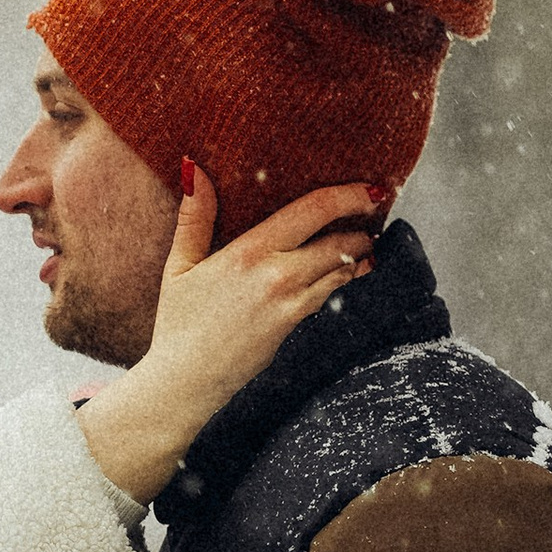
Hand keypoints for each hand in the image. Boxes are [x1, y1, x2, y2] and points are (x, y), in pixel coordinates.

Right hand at [76, 166, 381, 504]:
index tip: (369, 187)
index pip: (313, 210)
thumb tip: (192, 169)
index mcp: (249, 251)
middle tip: (372, 213)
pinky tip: (350, 271)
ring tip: (365, 241)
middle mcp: (278, 275)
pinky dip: (347, 278)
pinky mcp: (297, 326)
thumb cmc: (178, 323)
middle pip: (340, 239)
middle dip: (362, 225)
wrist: (186, 382)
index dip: (348, 195)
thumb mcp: (179, 265)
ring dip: (360, 253)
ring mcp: (292, 303)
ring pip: (344, 268)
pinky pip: (334, 294)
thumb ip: (194, 216)